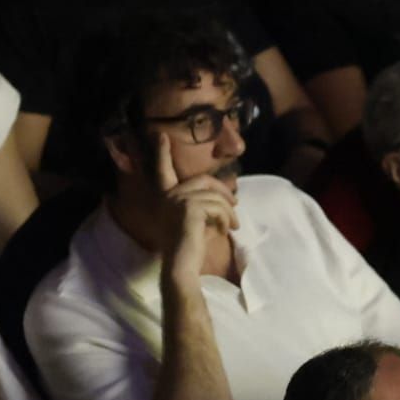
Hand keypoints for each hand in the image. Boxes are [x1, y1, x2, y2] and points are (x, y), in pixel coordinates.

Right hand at [153, 132, 237, 289]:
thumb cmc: (190, 248)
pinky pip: (218, 206)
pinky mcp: (189, 207)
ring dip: (229, 211)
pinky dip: (227, 218)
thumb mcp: (197, 222)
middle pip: (205, 180)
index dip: (162, 153)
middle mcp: (169, 195)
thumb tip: (228, 200)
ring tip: (233, 226)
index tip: (162, 135)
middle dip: (225, 190)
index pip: (162, 171)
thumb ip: (204, 206)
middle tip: (237, 203)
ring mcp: (178, 199)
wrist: (182, 264)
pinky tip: (226, 230)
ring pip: (216, 196)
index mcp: (166, 197)